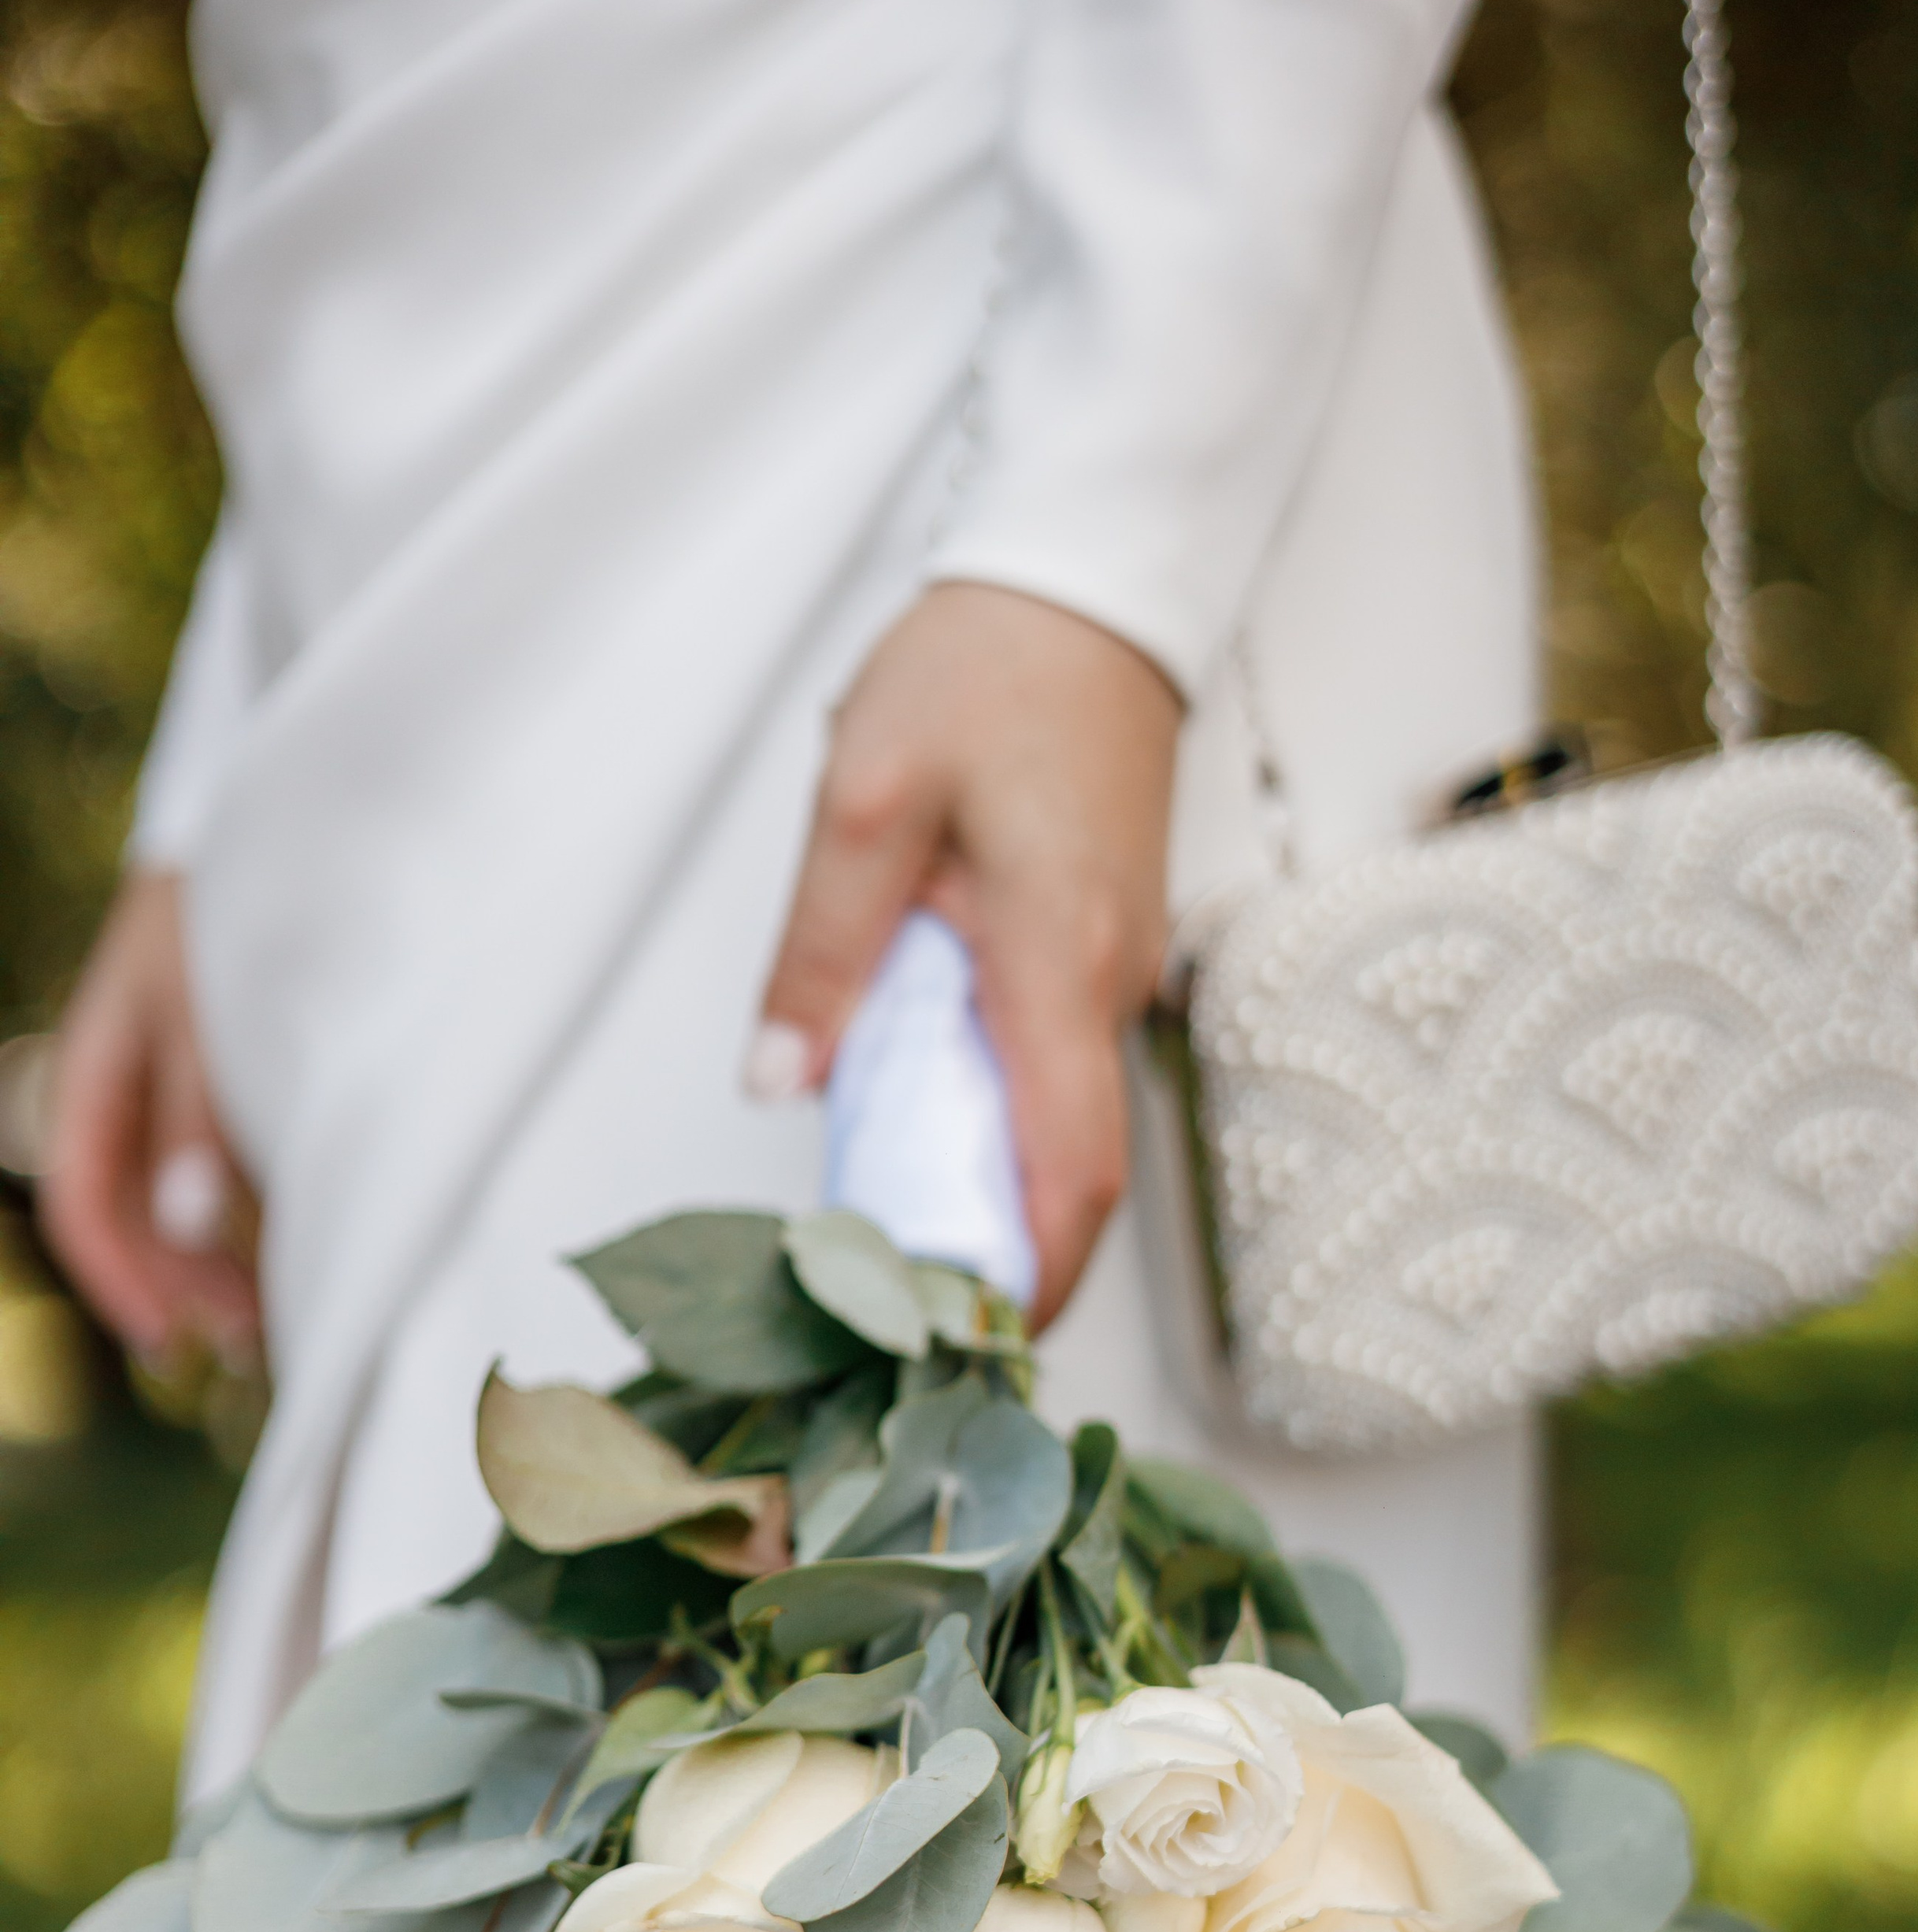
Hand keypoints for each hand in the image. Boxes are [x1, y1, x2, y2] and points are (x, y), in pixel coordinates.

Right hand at [38, 867, 260, 1361]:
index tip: (169, 1336)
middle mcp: (124, 1079)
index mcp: (96, 1066)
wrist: (272, 819)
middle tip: (252, 1337)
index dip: (121, 1277)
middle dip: (179, 1279)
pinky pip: (209, 1160)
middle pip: (129, 1208)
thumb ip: (197, 1118)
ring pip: (170, 1192)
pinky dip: (238, 1210)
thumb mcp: (205, 1016)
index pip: (83, 1200)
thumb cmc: (233, 910)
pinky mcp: (217, 1069)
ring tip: (273, 1312)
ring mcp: (168, 1075)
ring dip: (211, 1255)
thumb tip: (186, 1224)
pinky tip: (286, 1246)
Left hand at [752, 581, 1181, 1329]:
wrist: (1089, 588)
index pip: (1070, 1169)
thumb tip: (786, 1078)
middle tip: (896, 1316)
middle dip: (996, 1258)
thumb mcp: (865, 795)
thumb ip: (821, 947)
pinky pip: (1056, 1072)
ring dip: (991, 1193)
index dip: (1025, 1275)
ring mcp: (1117, 974)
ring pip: (1065, 1126)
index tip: (965, 1342)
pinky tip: (925, 1130)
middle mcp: (1108, 987)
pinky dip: (1000, 1126)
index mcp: (1056, 961)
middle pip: (1071, 1171)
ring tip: (890, 1237)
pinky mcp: (1103, 954)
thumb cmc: (986, 670)